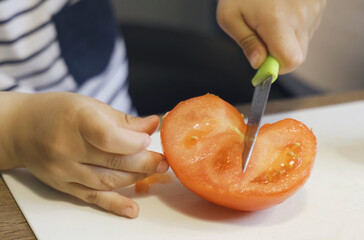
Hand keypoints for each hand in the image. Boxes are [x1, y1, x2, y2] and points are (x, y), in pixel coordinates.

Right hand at [5, 92, 167, 217]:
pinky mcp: (63, 185)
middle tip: (163, 161)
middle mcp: (67, 147)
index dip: (133, 142)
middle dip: (144, 162)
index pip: (107, 137)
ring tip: (154, 172)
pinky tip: (132, 209)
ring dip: (136, 178)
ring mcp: (64, 170)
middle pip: (112, 161)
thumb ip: (124, 119)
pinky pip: (92, 197)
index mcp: (75, 119)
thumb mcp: (90, 105)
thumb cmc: (59, 112)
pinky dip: (114, 205)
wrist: (22, 128)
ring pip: (107, 181)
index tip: (149, 141)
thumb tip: (154, 125)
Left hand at [217, 0, 325, 73]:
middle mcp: (301, 16)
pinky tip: (281, 10)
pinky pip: (308, 27)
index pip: (291, 61)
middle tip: (262, 38)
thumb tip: (259, 64)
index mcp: (278, 22)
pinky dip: (294, 26)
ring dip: (286, 38)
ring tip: (270, 17)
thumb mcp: (229, 16)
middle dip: (279, 54)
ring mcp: (314, 9)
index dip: (277, 67)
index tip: (263, 60)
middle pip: (298, 55)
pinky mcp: (319, 4)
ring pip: (302, 41)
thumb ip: (246, 43)